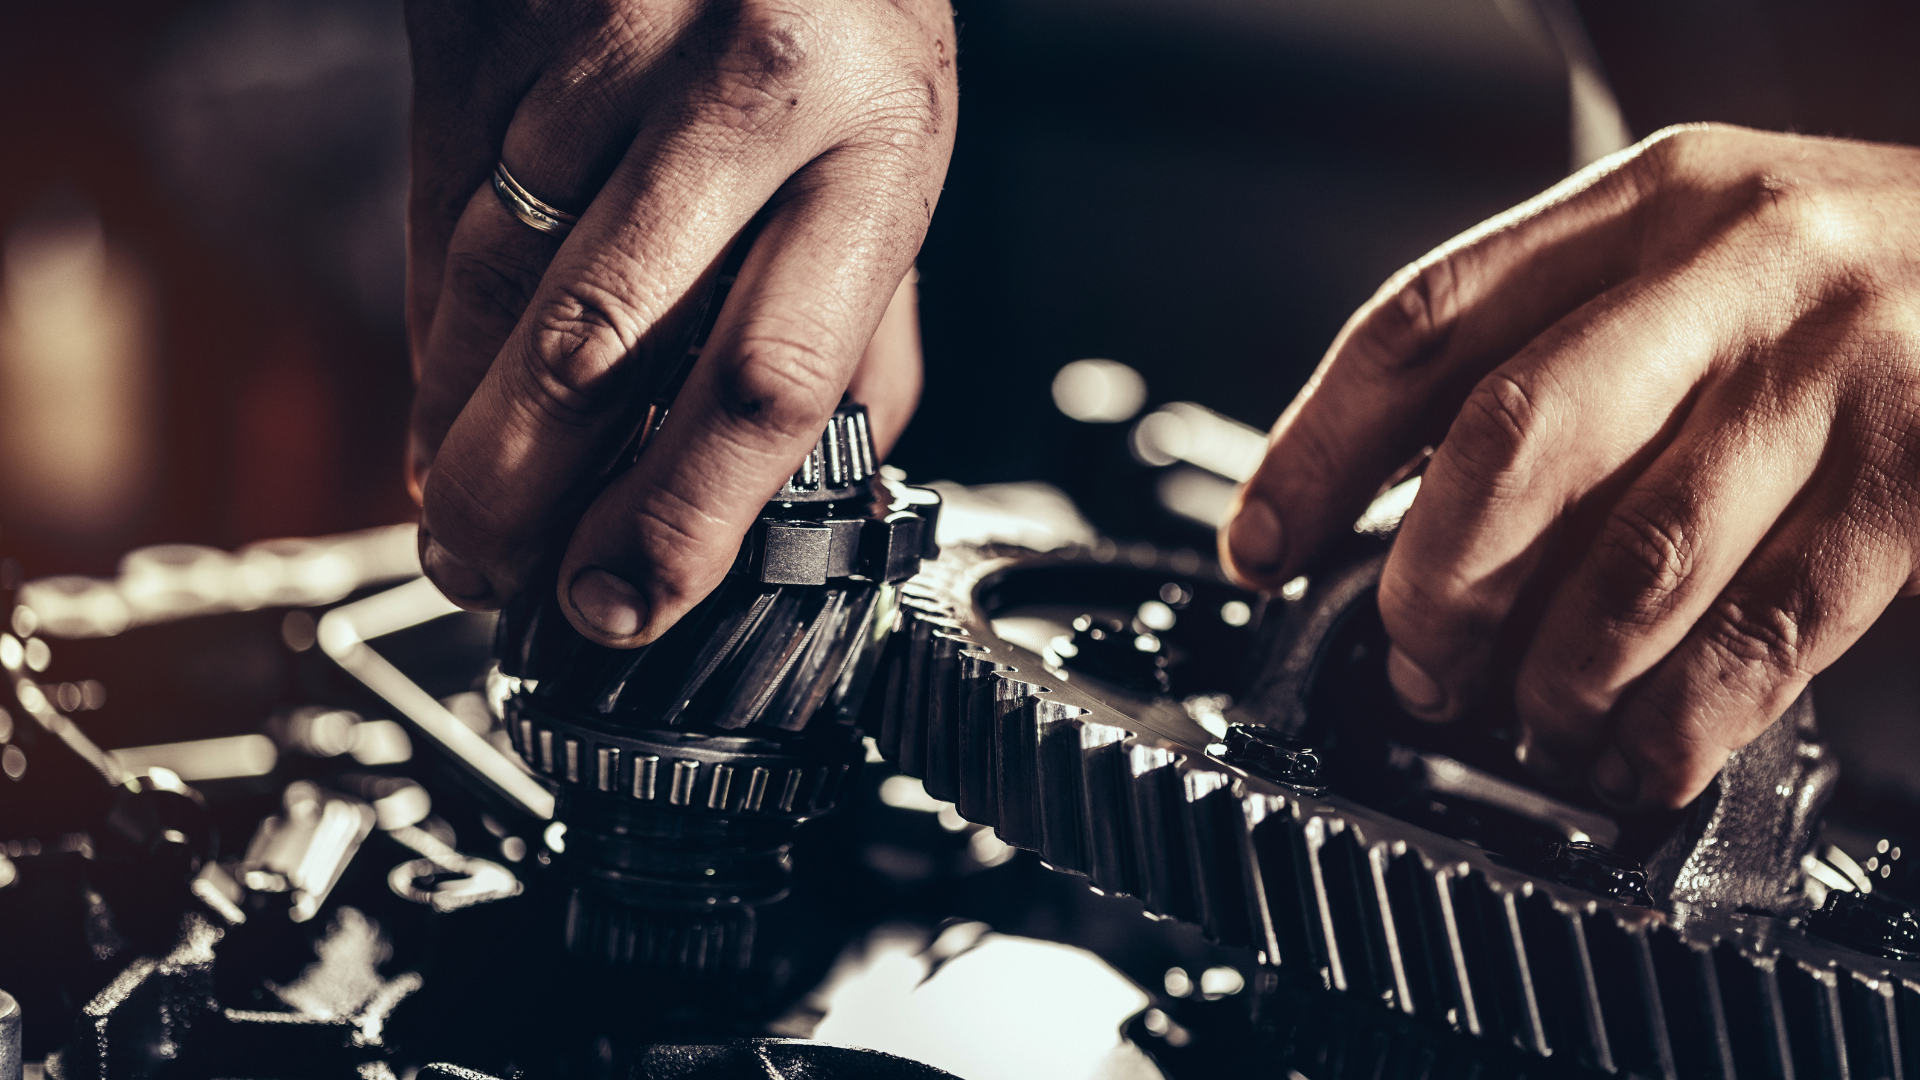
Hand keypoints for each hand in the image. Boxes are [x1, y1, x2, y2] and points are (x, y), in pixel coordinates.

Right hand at [403, 0, 953, 645]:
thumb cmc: (842, 8)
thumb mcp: (900, 151)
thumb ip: (867, 320)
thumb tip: (827, 480)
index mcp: (877, 145)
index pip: (772, 379)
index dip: (683, 517)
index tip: (623, 605)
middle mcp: (746, 92)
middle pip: (599, 343)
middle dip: (524, 497)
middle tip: (489, 582)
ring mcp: (609, 47)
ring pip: (499, 282)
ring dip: (463, 424)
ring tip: (456, 518)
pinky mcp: (498, 22)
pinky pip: (445, 207)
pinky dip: (437, 324)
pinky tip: (443, 393)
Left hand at [1221, 124, 1919, 810]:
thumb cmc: (1838, 281)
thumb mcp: (1685, 257)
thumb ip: (1552, 348)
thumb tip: (1391, 509)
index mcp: (1642, 203)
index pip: (1423, 324)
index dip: (1314, 452)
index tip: (1259, 547)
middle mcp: (1733, 271)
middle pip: (1508, 442)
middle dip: (1436, 582)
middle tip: (1418, 661)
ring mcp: (1834, 374)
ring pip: (1635, 559)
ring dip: (1552, 672)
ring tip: (1528, 717)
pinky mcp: (1917, 485)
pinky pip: (1761, 635)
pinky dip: (1677, 720)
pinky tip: (1638, 753)